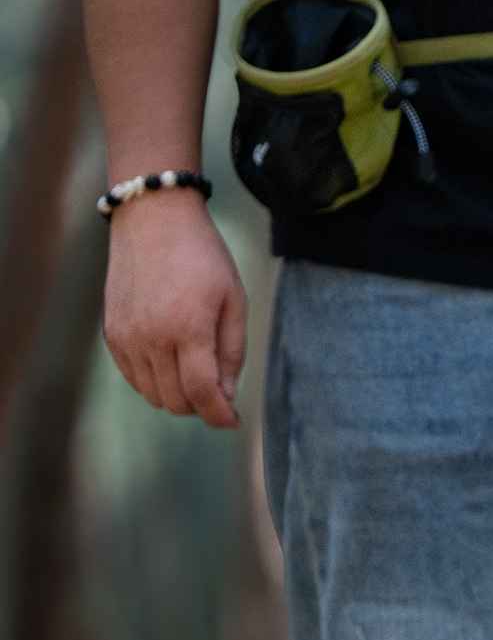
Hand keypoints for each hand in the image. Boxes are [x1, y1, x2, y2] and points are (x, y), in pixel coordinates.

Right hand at [102, 193, 245, 429]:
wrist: (153, 218)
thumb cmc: (202, 256)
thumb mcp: (234, 300)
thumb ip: (232, 352)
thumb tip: (226, 396)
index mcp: (188, 329)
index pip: (202, 393)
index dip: (220, 416)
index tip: (233, 421)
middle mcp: (151, 337)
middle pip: (177, 401)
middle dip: (202, 405)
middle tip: (219, 390)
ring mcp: (127, 336)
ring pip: (154, 394)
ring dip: (179, 396)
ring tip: (197, 373)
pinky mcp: (111, 332)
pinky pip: (134, 378)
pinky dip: (155, 381)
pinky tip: (172, 363)